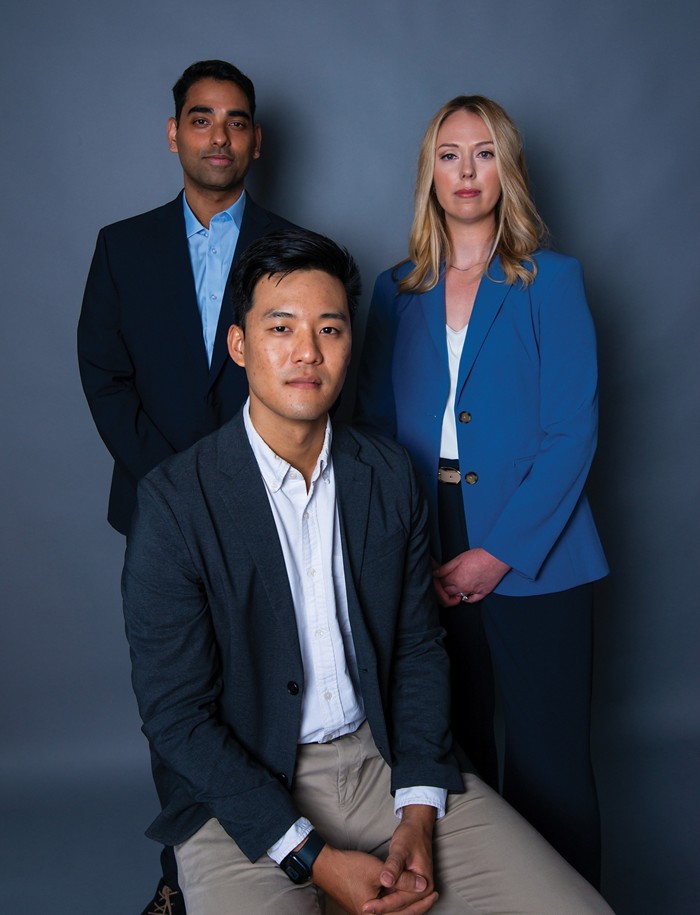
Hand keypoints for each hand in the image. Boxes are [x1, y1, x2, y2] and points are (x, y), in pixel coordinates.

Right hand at [311, 806, 437, 914]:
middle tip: (433, 895)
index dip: (421, 903)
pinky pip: (385, 908)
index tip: (435, 893)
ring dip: (406, 903)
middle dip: (417, 906)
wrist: (326, 865)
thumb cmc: (350, 867)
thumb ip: (402, 880)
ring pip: (393, 911)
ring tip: (421, 893)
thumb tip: (423, 885)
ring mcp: (365, 913)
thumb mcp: (380, 871)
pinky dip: (396, 901)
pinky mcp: (362, 906)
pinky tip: (402, 892)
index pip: (405, 912)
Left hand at [372, 805, 436, 913]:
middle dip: (382, 909)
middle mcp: (424, 892)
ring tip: (367, 907)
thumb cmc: (410, 836)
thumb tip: (386, 881)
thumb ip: (393, 866)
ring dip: (384, 907)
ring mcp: (418, 891)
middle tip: (363, 908)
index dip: (382, 905)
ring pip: (399, 905)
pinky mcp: (411, 888)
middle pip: (401, 907)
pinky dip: (387, 902)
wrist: (417, 829)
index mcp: (424, 885)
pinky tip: (374, 902)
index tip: (365, 906)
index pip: (400, 900)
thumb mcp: (400, 849)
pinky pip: (399, 899)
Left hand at [433, 548, 509, 603]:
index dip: (437, 582)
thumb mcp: (458, 559)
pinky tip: (464, 593)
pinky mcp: (483, 593)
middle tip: (442, 583)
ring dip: (453, 594)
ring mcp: (473, 592)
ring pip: (458, 598)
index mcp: (455, 579)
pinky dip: (466, 598)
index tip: (437, 578)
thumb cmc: (479, 556)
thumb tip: (435, 574)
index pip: (440, 585)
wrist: (497, 557)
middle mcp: (463, 588)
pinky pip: (471, 600)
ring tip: (452, 586)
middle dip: (442, 589)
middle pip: (447, 594)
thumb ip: (445, 568)